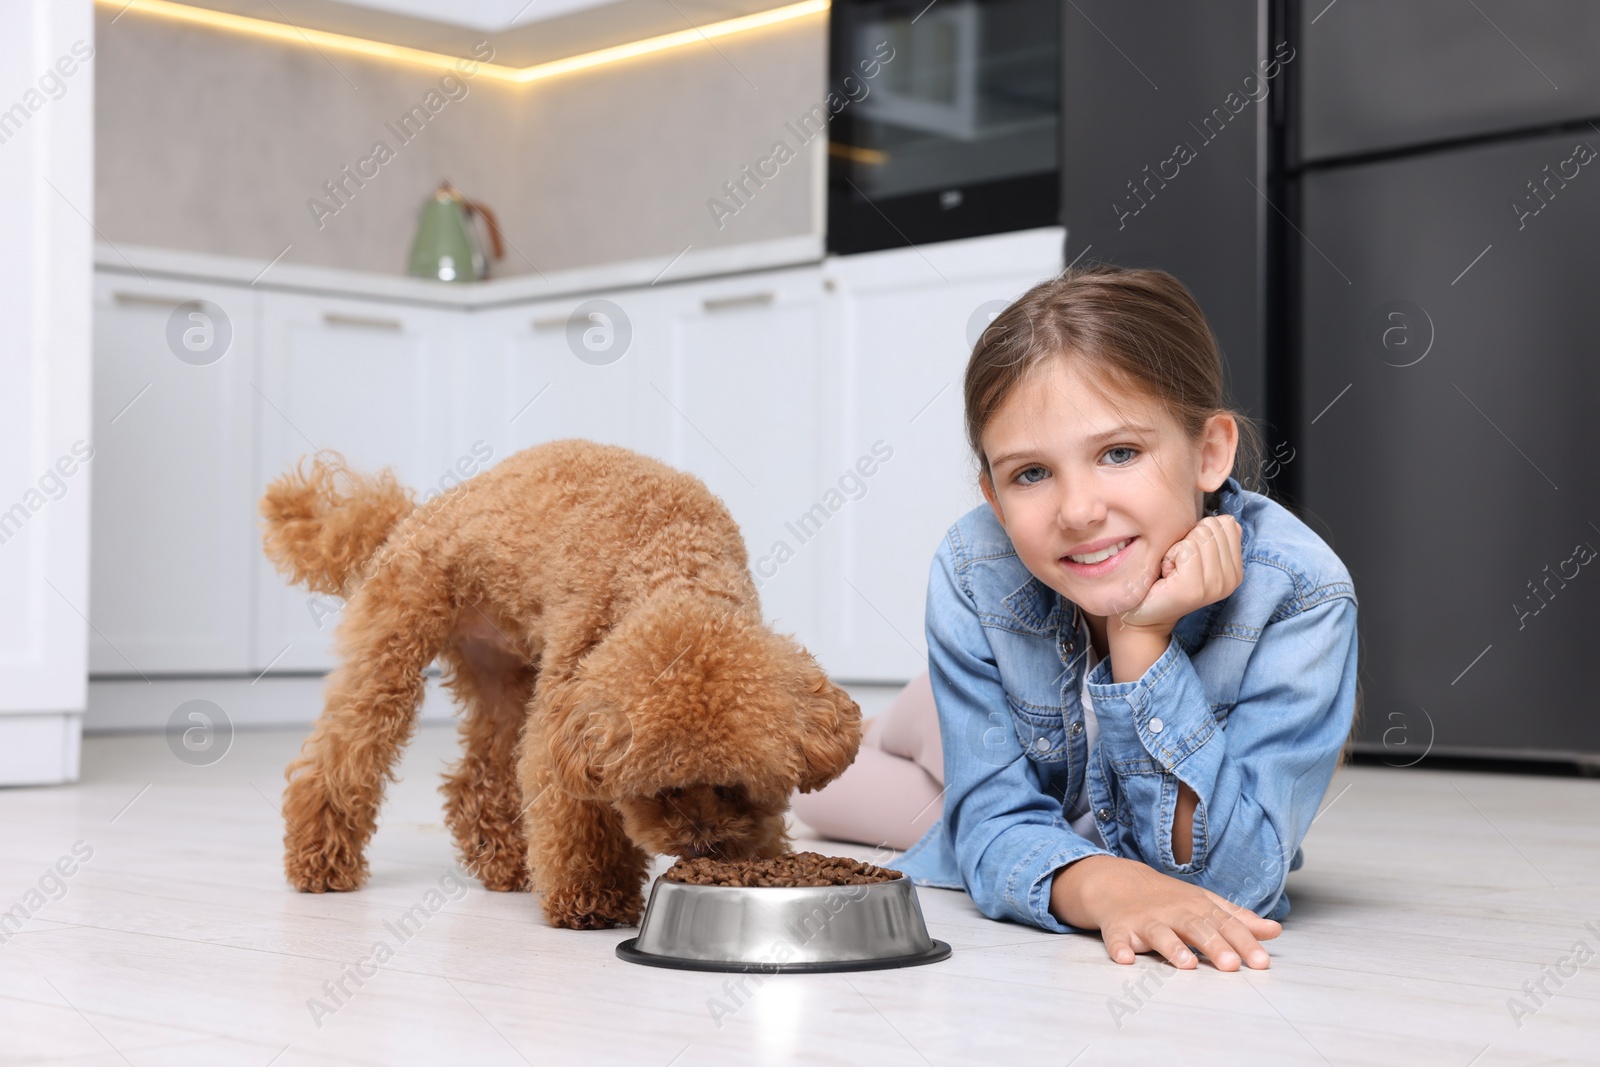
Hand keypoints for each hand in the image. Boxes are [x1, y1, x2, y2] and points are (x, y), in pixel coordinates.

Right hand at [1051, 854, 1280, 969]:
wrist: (1119, 882)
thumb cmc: (1170, 900)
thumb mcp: (1205, 904)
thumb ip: (1239, 920)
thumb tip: (1275, 930)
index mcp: (1198, 908)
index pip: (1226, 925)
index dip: (1245, 943)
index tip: (1262, 962)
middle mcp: (1174, 913)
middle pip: (1197, 928)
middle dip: (1214, 946)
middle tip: (1231, 965)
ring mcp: (1146, 921)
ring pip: (1160, 934)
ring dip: (1172, 948)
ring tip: (1187, 964)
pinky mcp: (1120, 929)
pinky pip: (1118, 939)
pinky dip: (1120, 948)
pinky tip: (1125, 959)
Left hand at [1117, 515, 1242, 631]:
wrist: (1144, 614)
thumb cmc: (1165, 579)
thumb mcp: (1196, 556)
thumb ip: (1214, 538)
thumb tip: (1228, 520)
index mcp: (1235, 570)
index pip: (1227, 523)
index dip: (1200, 531)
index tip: (1189, 556)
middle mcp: (1232, 579)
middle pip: (1212, 527)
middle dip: (1188, 539)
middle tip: (1179, 565)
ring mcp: (1215, 585)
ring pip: (1198, 536)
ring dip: (1177, 549)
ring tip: (1173, 571)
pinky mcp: (1195, 587)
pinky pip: (1185, 548)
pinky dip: (1169, 556)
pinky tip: (1167, 575)